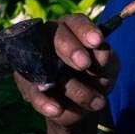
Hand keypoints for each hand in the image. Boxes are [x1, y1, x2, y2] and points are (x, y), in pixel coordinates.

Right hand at [13, 14, 118, 129]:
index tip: (97, 41)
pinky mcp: (26, 82)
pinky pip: (32, 90)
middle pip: (55, 36)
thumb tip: (102, 53)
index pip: (76, 22)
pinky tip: (56, 110)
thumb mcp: (108, 71)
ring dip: (71, 87)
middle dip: (70, 48)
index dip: (85, 30)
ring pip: (45, 66)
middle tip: (84, 64)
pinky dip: (43, 102)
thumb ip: (106, 62)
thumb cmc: (97, 77)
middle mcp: (50, 38)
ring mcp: (35, 60)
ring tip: (96, 102)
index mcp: (73, 29)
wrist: (82, 106)